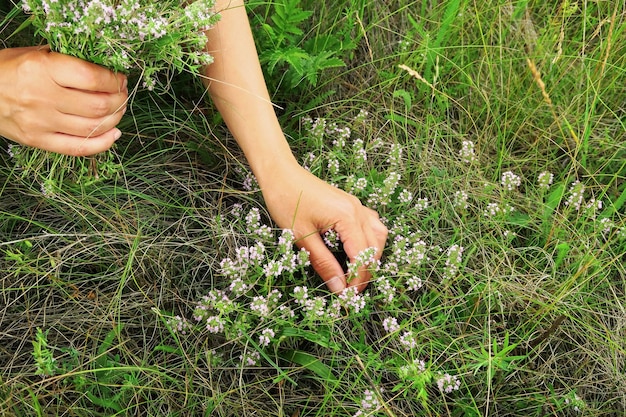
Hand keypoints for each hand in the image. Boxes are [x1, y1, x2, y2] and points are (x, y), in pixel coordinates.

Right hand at [0, 46, 127, 155]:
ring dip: (115, 118)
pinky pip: (79, 147)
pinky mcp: (38, 141)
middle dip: (119, 99)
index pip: (92, 78)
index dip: (113, 80)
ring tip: (118, 110)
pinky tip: (114, 133)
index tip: (119, 78)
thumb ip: (68, 62)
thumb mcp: (34, 54)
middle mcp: (42, 97)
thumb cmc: (7, 70)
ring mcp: (40, 122)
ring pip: (93, 126)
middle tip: (122, 94)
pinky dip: (103, 143)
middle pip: (98, 105)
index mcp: (41, 69)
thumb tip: (106, 71)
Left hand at [261, 161, 387, 292]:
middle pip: (374, 248)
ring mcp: (356, 205)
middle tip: (350, 291)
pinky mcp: (351, 204)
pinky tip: (356, 250)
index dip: (356, 280)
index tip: (347, 298)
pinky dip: (369, 241)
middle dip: (366, 272)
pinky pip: (371, 224)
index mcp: (347, 217)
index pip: (361, 256)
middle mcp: (357, 210)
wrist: (280, 174)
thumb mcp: (301, 237)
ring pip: (378, 236)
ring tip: (355, 273)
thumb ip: (323, 263)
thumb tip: (338, 288)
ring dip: (371, 257)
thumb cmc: (286, 202)